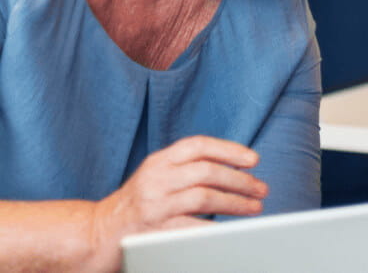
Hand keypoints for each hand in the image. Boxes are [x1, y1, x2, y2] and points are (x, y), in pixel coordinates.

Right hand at [89, 135, 267, 269]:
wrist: (94, 234)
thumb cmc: (135, 206)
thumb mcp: (156, 177)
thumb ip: (186, 169)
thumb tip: (233, 169)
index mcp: (159, 161)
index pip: (198, 145)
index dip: (229, 149)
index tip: (253, 160)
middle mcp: (156, 178)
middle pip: (207, 171)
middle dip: (240, 180)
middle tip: (261, 189)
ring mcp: (154, 205)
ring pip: (204, 196)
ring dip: (236, 202)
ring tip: (254, 207)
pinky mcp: (154, 231)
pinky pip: (193, 227)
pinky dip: (216, 227)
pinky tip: (232, 230)